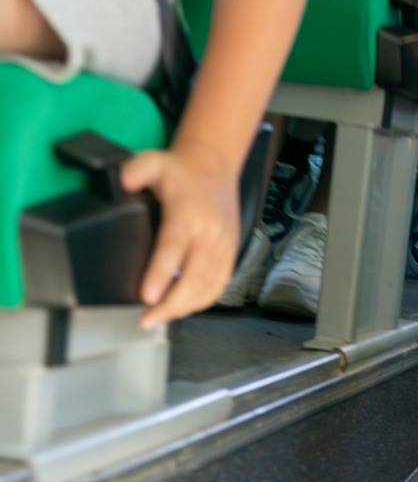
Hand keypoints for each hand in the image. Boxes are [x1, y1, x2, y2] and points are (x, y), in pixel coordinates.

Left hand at [121, 138, 239, 328]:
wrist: (217, 167)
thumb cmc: (183, 170)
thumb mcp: (153, 162)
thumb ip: (134, 172)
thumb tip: (123, 185)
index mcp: (189, 214)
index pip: (173, 249)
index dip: (160, 275)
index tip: (146, 297)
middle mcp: (210, 234)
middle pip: (193, 277)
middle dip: (170, 304)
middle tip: (147, 320)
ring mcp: (223, 246)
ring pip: (208, 286)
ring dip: (185, 307)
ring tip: (161, 318)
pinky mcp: (231, 254)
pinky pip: (219, 284)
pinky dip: (202, 301)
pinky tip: (184, 308)